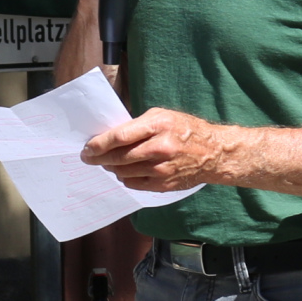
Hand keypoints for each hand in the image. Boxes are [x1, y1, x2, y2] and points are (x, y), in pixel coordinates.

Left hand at [80, 107, 231, 191]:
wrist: (214, 153)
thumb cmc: (186, 130)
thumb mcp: (163, 116)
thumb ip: (137, 125)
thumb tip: (110, 136)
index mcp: (158, 126)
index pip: (120, 136)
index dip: (99, 144)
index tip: (88, 147)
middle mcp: (159, 148)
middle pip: (118, 157)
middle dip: (98, 158)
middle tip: (88, 157)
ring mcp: (161, 169)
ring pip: (123, 172)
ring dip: (111, 168)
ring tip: (107, 162)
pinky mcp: (163, 184)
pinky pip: (133, 183)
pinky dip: (124, 177)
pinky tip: (124, 171)